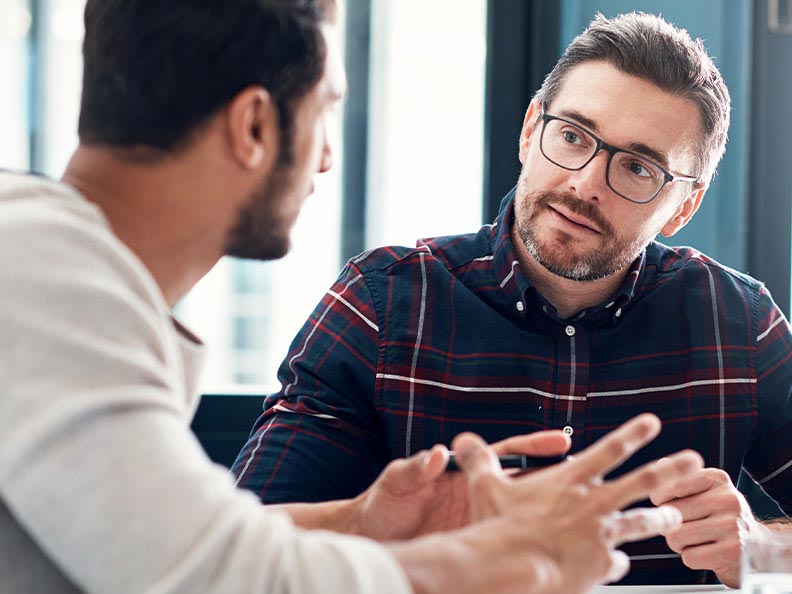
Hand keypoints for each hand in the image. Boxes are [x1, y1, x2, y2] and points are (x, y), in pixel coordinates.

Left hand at [350, 430, 570, 539]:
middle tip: (592, 480)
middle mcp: (477, 495)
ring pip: (523, 517)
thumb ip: (416, 468)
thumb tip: (437, 454)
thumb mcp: (397, 482)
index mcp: (463, 472)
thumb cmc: (383, 503)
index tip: (562, 442)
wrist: (371, 537)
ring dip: (550, 517)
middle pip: (526, 485)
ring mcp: (478, 520)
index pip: (505, 453)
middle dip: (559, 482)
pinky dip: (528, 551)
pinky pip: (506, 546)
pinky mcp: (473, 545)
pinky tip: (553, 559)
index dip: (535, 447)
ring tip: (588, 522)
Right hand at [394, 413, 702, 593]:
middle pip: (644, 481)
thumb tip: (461, 440)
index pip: (609, 449)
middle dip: (672, 469)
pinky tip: (616, 564)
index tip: (652, 422)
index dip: (633, 433)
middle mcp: (594, 504)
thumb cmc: (500, 527)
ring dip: (661, 518)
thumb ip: (479, 461)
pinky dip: (616, 561)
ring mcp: (602, 535)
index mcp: (571, 480)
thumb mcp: (486, 487)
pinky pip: (616, 562)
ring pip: (642, 522)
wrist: (514, 567)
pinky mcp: (601, 564)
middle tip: (694, 461)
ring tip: (675, 517)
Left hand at [649, 466, 766, 586]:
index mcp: (717, 479)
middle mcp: (728, 499)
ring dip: (679, 544)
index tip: (671, 505)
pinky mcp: (732, 553)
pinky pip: (689, 557)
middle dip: (671, 525)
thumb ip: (680, 478)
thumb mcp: (706, 491)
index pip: (670, 486)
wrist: (758, 548)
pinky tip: (708, 554)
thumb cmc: (720, 517)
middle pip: (670, 513)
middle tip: (689, 527)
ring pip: (675, 536)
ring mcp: (732, 526)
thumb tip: (660, 465)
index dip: (661, 500)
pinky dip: (692, 558)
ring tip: (698, 540)